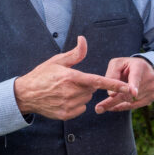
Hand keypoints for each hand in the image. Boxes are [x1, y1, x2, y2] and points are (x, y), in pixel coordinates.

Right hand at [13, 36, 129, 119]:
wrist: (25, 95)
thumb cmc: (42, 75)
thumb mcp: (57, 61)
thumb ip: (75, 53)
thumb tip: (83, 39)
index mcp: (71, 77)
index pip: (97, 81)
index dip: (114, 84)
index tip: (127, 87)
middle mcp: (71, 92)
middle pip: (92, 89)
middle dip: (86, 85)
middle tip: (70, 82)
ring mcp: (68, 105)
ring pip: (86, 99)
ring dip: (81, 95)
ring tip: (64, 90)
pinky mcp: (65, 115)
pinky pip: (80, 109)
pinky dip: (76, 105)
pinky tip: (63, 99)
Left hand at [94, 57, 153, 112]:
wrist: (145, 68)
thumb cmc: (127, 66)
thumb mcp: (117, 64)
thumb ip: (112, 74)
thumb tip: (111, 94)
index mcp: (139, 66)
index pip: (136, 77)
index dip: (134, 85)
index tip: (133, 93)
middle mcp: (149, 77)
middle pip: (128, 93)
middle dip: (112, 101)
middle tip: (98, 109)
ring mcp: (152, 88)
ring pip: (130, 101)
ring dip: (116, 103)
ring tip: (105, 104)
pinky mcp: (153, 96)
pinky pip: (135, 106)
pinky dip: (123, 106)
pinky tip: (115, 106)